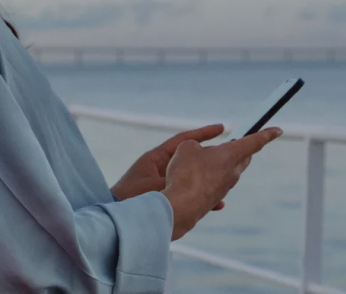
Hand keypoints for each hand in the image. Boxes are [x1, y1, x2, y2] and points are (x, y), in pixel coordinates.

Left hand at [111, 124, 230, 210]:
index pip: (183, 140)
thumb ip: (175, 179)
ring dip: (208, 179)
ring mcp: (165, 184)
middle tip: (230, 155)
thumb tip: (197, 176)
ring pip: (192, 178)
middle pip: (191, 159)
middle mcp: (161, 169)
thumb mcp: (155, 186)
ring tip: (228, 180)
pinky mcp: (167, 200)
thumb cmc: (129, 199)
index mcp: (156, 158)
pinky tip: (217, 204)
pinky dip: (202, 197)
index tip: (222, 128)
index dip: (202, 133)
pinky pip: (189, 195)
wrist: (115, 218)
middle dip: (210, 158)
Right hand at [162, 126, 282, 240]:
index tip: (278, 130)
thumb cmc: (186, 173)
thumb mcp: (186, 147)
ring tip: (201, 160)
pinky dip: (208, 177)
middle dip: (241, 149)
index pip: (254, 141)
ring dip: (220, 163)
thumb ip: (195, 145)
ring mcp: (225, 187)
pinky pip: (216, 182)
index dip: (267, 134)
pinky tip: (193, 178)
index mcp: (231, 154)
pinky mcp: (215, 198)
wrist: (181, 206)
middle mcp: (233, 171)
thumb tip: (198, 154)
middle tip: (234, 143)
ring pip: (229, 170)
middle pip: (243, 157)